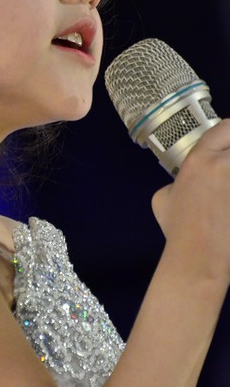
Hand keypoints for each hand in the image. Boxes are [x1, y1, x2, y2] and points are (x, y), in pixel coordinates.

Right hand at [152, 119, 229, 282]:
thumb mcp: (163, 198)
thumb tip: (183, 181)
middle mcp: (225, 165)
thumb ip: (177, 180)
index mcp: (199, 160)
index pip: (225, 128)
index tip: (229, 141)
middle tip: (228, 166)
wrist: (199, 258)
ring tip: (227, 188)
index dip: (229, 133)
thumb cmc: (178, 230)